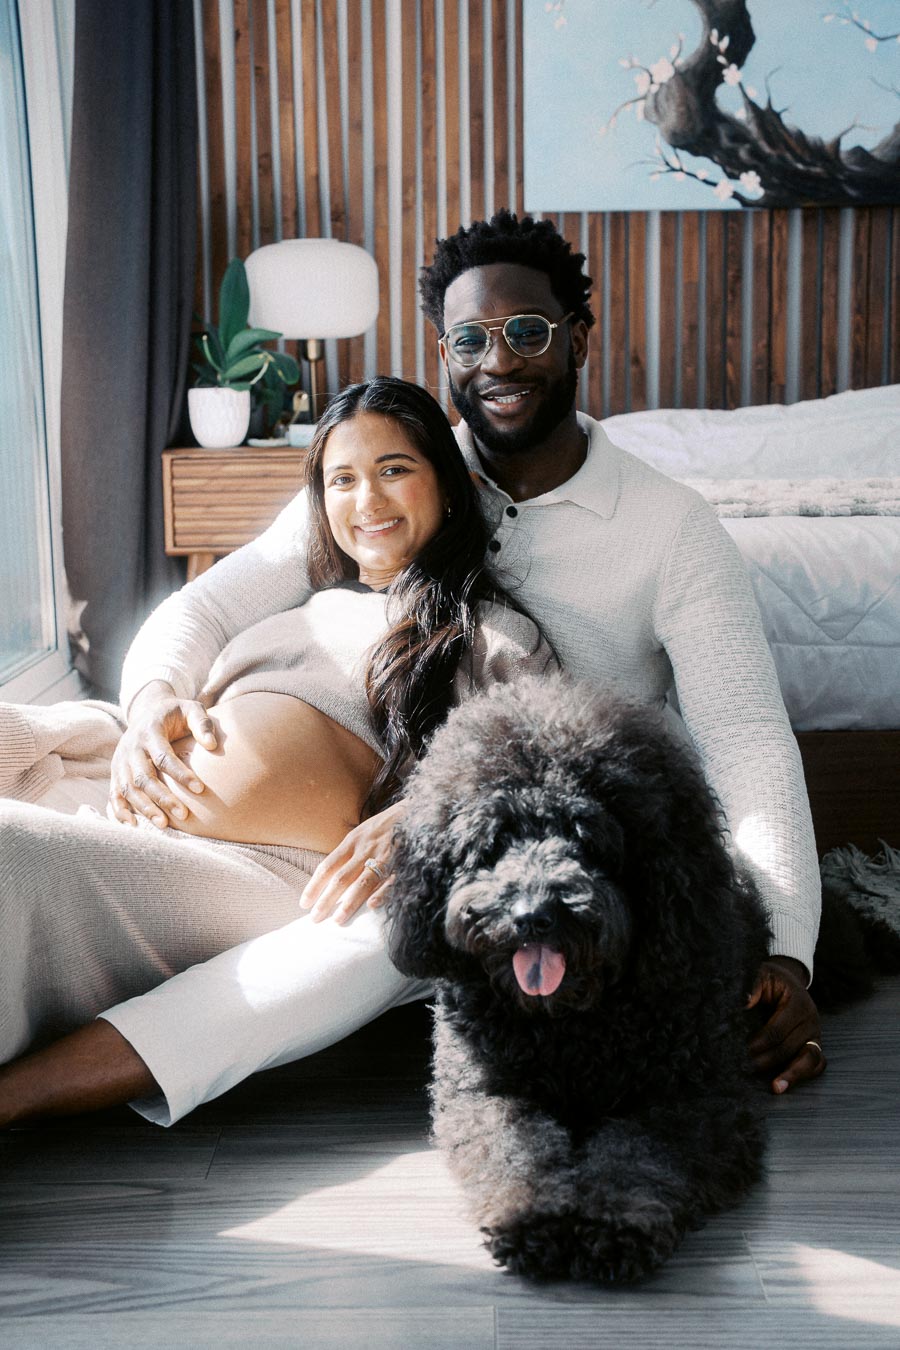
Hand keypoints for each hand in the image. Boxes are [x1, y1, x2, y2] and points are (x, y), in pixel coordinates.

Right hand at [108, 680, 216, 828]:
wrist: (147, 712)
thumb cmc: (175, 714)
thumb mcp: (190, 709)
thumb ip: (202, 723)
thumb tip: (212, 745)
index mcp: (149, 731)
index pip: (163, 756)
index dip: (180, 773)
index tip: (200, 789)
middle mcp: (131, 747)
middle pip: (143, 777)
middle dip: (163, 797)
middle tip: (184, 814)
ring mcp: (120, 761)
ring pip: (128, 788)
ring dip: (144, 808)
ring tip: (164, 825)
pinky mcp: (116, 772)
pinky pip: (114, 794)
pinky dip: (120, 811)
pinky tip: (133, 826)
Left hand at [299, 800, 405, 924]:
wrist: (417, 809)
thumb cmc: (386, 825)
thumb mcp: (362, 832)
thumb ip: (348, 852)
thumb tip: (330, 875)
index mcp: (353, 842)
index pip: (327, 867)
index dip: (314, 886)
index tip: (304, 903)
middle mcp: (365, 850)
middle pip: (341, 878)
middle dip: (326, 899)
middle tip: (314, 919)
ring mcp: (385, 856)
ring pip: (363, 882)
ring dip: (350, 902)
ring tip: (337, 920)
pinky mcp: (404, 862)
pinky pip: (392, 880)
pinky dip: (383, 893)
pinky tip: (372, 906)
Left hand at [747, 955, 825, 1093]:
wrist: (788, 979)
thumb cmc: (771, 979)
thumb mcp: (761, 974)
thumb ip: (753, 986)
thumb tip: (744, 1002)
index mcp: (799, 1002)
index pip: (778, 1029)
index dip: (761, 1042)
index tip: (745, 1050)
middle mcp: (811, 1020)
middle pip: (791, 1047)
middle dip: (769, 1060)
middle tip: (748, 1067)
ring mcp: (816, 1034)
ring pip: (810, 1059)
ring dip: (792, 1074)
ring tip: (776, 1088)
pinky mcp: (815, 1044)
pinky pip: (816, 1064)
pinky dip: (804, 1075)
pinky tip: (787, 1083)